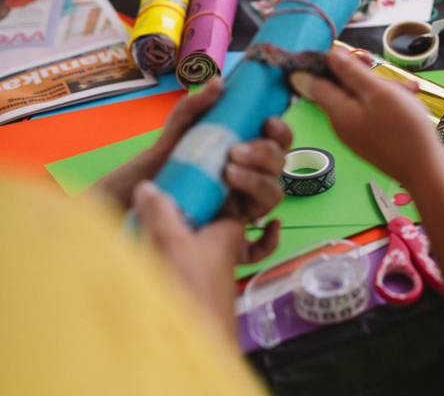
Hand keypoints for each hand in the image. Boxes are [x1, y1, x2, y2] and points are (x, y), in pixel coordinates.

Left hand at [92, 77, 291, 222]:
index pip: (279, 140)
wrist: (144, 193)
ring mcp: (247, 202)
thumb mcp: (179, 127)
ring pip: (274, 196)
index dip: (281, 130)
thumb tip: (219, 83)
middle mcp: (254, 176)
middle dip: (264, 155)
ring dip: (259, 183)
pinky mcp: (236, 229)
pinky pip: (261, 237)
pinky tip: (257, 223)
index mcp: (249, 150)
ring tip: (229, 175)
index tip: (267, 122)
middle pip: (281, 166)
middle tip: (234, 151)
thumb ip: (197, 104)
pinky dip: (268, 238)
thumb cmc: (168, 158)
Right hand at [132, 181, 277, 342]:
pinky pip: (184, 254)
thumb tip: (148, 186)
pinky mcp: (196, 279)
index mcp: (230, 229)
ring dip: (175, 225)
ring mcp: (210, 263)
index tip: (191, 168)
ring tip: (147, 215)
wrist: (196, 341)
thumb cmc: (192, 292)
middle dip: (191, 201)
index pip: (228, 195)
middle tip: (161, 189)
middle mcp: (224, 245)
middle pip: (211, 212)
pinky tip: (147, 243)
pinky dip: (168, 247)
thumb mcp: (171, 243)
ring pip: (197, 233)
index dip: (214, 179)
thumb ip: (160, 212)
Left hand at [289, 47, 443, 186]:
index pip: (317, 81)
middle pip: (343, 89)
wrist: (425, 169)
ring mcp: (357, 133)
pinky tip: (410, 103)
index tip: (354, 57)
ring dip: (384, 90)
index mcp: (338, 111)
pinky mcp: (372, 139)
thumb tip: (330, 55)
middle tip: (389, 74)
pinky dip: (390, 105)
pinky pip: (374, 114)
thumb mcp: (379, 92)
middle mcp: (342, 124)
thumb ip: (352, 73)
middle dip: (367, 77)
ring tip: (410, 91)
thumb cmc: (404, 129)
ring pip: (363, 100)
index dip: (330, 64)